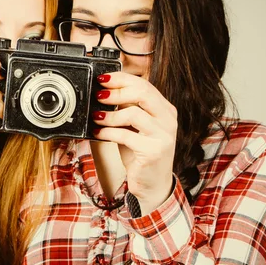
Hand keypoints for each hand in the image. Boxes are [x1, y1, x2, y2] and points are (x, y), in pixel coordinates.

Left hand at [93, 72, 176, 214]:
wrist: (153, 185)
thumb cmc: (141, 155)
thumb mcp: (135, 128)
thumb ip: (127, 110)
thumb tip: (105, 93)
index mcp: (165, 110)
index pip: (144, 85)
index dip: (121, 79)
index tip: (103, 80)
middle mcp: (168, 120)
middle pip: (142, 93)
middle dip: (116, 92)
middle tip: (99, 96)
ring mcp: (163, 135)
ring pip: (133, 113)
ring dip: (110, 115)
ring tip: (97, 118)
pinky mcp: (153, 151)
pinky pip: (125, 135)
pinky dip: (108, 133)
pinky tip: (99, 134)